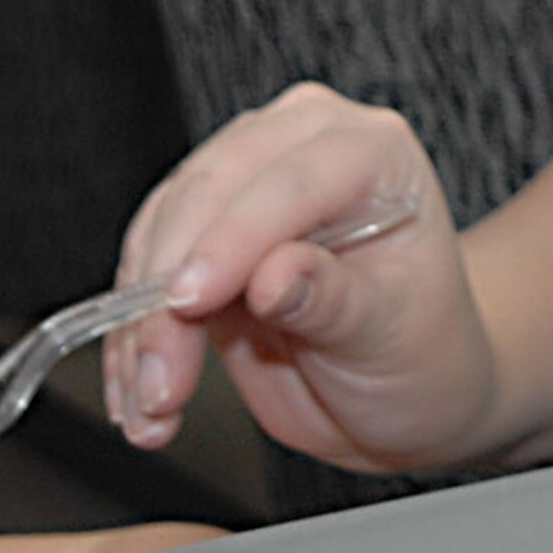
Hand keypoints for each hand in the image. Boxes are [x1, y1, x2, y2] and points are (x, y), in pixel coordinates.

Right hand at [103, 83, 495, 472]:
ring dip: (138, 325)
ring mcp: (238, 185)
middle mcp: (296, 148)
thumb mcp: (396, 336)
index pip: (287, 181)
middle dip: (167, 292)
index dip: (230, 240)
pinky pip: (139, 276)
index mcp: (369, 152)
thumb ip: (335, 301)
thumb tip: (273, 277)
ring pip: (157, 235)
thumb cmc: (423, 352)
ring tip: (150, 403)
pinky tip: (136, 391)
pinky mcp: (193, 234)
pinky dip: (129, 339)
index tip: (188, 303)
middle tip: (161, 378)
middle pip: (204, 196)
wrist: (402, 387)